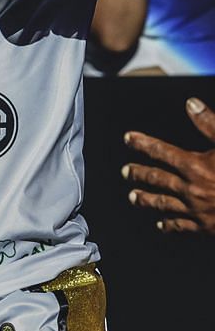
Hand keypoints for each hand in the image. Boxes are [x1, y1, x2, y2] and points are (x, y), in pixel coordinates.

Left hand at [123, 97, 214, 233]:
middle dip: (139, 173)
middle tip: (125, 171)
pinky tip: (161, 225)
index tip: (128, 138)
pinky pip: (182, 226)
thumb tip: (191, 104)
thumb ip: (210, 124)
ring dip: (146, 199)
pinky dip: (169, 225)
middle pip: (157, 178)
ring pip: (163, 203)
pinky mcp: (205, 226)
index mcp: (195, 166)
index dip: (143, 143)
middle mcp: (190, 188)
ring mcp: (196, 209)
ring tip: (132, 197)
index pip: (161, 151)